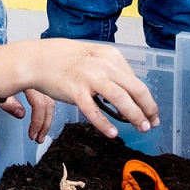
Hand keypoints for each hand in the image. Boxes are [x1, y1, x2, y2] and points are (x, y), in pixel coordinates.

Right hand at [0, 39, 159, 136]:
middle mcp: (102, 64)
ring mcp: (88, 77)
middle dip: (147, 108)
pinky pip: (93, 110)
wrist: (37, 59)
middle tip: (152, 123)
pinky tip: (113, 133)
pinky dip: (104, 123)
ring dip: (134, 114)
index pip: (135, 80)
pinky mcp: (74, 90)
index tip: (151, 112)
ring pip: (119, 97)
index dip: (147, 99)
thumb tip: (128, 92)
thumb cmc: (64, 59)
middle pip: (134, 88)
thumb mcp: (93, 57)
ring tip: (141, 128)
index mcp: (110, 55)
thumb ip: (111, 71)